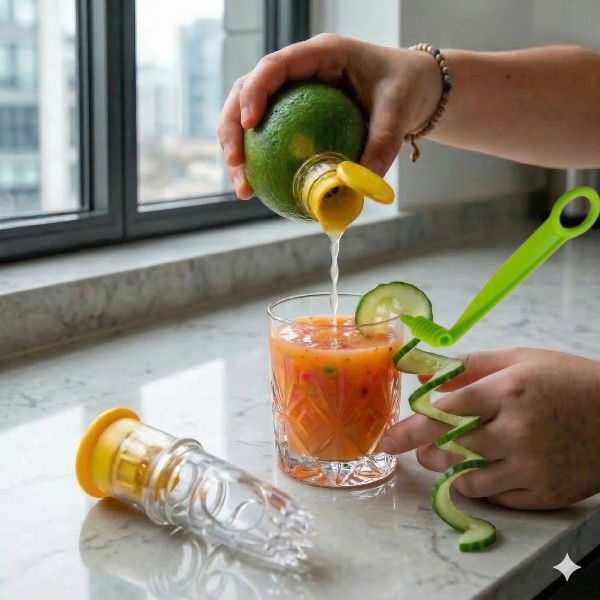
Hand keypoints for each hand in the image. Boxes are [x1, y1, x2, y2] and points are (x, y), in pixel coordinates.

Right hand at [217, 34, 441, 198]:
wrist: (414, 89)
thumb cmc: (405, 88)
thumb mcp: (399, 112)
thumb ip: (382, 144)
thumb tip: (359, 185)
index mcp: (320, 55)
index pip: (275, 66)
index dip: (254, 92)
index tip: (249, 124)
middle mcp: (300, 72)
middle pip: (246, 91)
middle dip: (232, 128)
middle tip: (237, 165)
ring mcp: (294, 95)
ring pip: (249, 117)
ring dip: (240, 151)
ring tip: (245, 188)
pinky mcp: (295, 117)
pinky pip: (270, 137)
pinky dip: (261, 162)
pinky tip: (261, 190)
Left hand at [381, 348, 599, 509]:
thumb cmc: (568, 380)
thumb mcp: (520, 360)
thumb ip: (471, 366)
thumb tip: (428, 375)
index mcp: (507, 393)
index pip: (446, 411)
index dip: (414, 422)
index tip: (392, 435)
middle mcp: (516, 432)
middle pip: (450, 448)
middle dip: (421, 449)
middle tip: (411, 448)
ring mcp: (531, 467)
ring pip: (468, 479)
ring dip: (446, 470)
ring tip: (439, 458)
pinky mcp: (543, 493)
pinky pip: (496, 498)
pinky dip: (478, 487)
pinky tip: (474, 473)